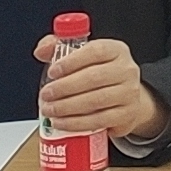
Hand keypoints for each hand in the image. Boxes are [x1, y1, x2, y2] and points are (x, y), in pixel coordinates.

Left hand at [32, 33, 170, 142]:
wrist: (124, 98)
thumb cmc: (98, 75)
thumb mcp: (81, 56)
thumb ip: (57, 48)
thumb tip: (41, 51)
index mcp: (116, 50)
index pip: (95, 51)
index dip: (71, 62)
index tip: (52, 71)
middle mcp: (126, 70)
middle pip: (94, 77)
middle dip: (65, 87)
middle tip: (46, 94)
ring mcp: (129, 93)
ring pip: (96, 100)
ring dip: (67, 107)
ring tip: (49, 109)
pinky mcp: (126, 115)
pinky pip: (98, 120)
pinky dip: (76, 123)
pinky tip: (61, 122)